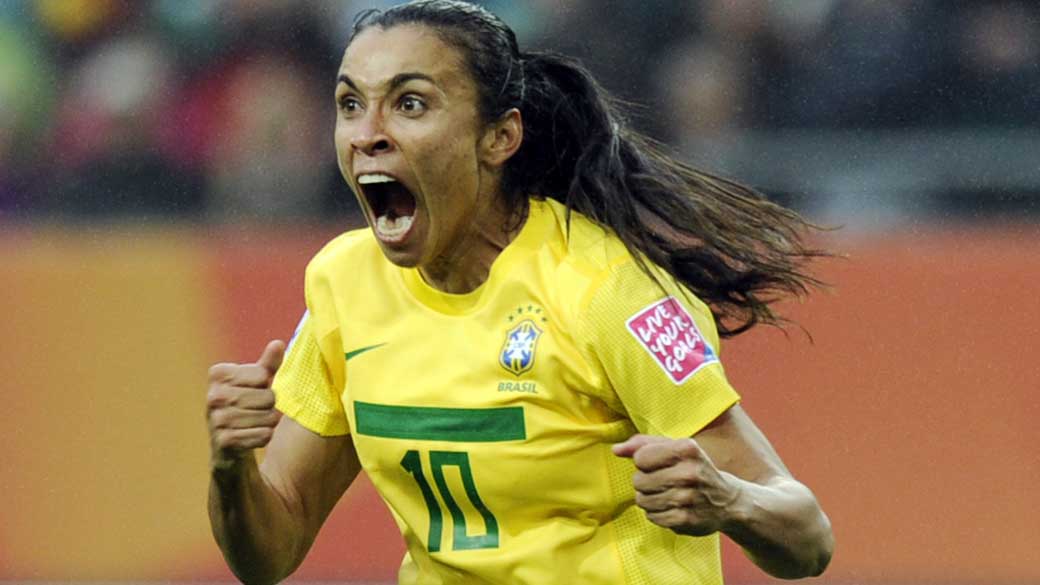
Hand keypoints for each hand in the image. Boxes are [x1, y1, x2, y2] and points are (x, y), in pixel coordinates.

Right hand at [206, 340, 284, 468]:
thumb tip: (278, 344)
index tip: (252, 390)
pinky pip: (263, 435)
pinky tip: (252, 436)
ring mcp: (216, 419)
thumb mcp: (257, 381)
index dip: (265, 385)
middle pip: (269, 397)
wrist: (229, 444)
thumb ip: (268, 363)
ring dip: (269, 422)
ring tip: (255, 422)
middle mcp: (213, 395)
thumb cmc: (246, 403)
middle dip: (270, 405)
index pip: (263, 375)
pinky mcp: (224, 441)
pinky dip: (264, 437)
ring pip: (268, 417)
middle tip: (256, 409)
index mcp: (218, 374)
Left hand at [612, 434, 741, 536]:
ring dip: (649, 499)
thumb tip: (616, 449)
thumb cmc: (693, 468)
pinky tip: (673, 508)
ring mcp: (688, 498)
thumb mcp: (674, 448)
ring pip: (642, 500)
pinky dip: (657, 514)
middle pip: (638, 480)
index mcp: (687, 448)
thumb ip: (643, 444)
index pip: (640, 457)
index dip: (645, 462)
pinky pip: (652, 517)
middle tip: (664, 482)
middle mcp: (690, 472)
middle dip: (645, 482)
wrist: (727, 501)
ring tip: (668, 495)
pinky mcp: (686, 520)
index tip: (660, 464)